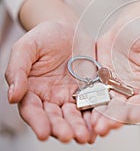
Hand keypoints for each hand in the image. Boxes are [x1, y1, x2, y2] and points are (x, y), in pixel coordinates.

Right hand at [5, 21, 95, 142]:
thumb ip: (17, 69)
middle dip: (62, 128)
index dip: (38, 122)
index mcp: (33, 90)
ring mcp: (72, 96)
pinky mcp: (90, 91)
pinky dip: (97, 115)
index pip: (33, 110)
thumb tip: (13, 95)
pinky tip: (100, 124)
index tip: (43, 133)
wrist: (68, 30)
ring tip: (86, 136)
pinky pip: (94, 104)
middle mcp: (52, 98)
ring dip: (81, 127)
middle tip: (68, 136)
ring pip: (76, 115)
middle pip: (56, 117)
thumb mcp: (26, 47)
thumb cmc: (44, 37)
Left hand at [91, 20, 139, 135]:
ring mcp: (121, 89)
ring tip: (94, 125)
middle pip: (129, 108)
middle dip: (118, 118)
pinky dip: (92, 103)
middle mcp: (139, 92)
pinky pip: (98, 94)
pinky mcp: (105, 83)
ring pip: (112, 106)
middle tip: (106, 127)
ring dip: (103, 116)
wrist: (131, 25)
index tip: (131, 116)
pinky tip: (85, 110)